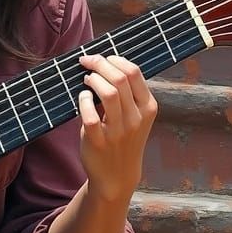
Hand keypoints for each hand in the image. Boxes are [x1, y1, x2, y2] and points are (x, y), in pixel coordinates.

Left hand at [77, 54, 157, 202]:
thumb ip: (128, 93)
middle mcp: (136, 118)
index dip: (114, 59)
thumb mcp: (136, 116)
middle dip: (100, 64)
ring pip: (107, 93)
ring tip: (86, 79)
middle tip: (87, 62)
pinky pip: (89, 114)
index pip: (134, 72)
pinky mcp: (98, 141)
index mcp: (148, 107)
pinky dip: (83, 100)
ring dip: (93, 79)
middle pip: (119, 78)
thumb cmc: (124, 138)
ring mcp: (118, 131)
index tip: (102, 57)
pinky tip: (82, 98)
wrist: (117, 175)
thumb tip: (106, 62)